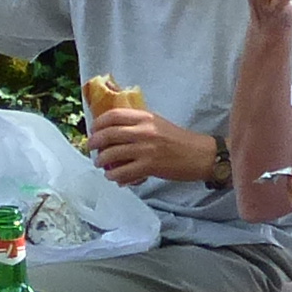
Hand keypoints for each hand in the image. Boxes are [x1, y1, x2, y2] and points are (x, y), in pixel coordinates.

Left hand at [88, 101, 218, 190]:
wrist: (200, 155)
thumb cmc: (180, 140)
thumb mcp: (158, 124)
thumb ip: (138, 125)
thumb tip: (115, 132)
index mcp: (145, 117)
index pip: (113, 115)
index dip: (98, 123)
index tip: (93, 130)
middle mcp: (144, 131)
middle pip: (109, 134)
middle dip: (94, 142)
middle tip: (91, 147)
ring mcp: (146, 149)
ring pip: (112, 154)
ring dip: (101, 160)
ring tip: (100, 164)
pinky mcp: (149, 166)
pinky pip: (123, 172)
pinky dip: (113, 175)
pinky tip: (113, 177)